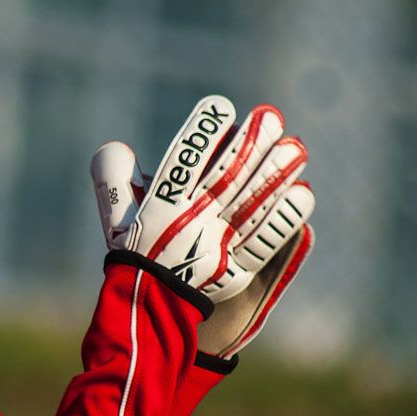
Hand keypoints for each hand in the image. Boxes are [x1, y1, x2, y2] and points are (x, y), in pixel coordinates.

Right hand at [90, 95, 315, 355]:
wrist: (148, 309)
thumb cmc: (134, 255)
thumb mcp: (112, 219)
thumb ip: (112, 182)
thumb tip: (117, 148)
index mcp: (160, 209)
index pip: (183, 163)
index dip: (201, 133)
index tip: (221, 106)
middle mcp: (190, 223)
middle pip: (226, 177)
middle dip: (251, 144)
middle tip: (272, 118)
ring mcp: (215, 246)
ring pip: (250, 204)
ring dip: (276, 175)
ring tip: (296, 149)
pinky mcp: (235, 270)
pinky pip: (264, 241)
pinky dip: (284, 220)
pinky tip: (303, 196)